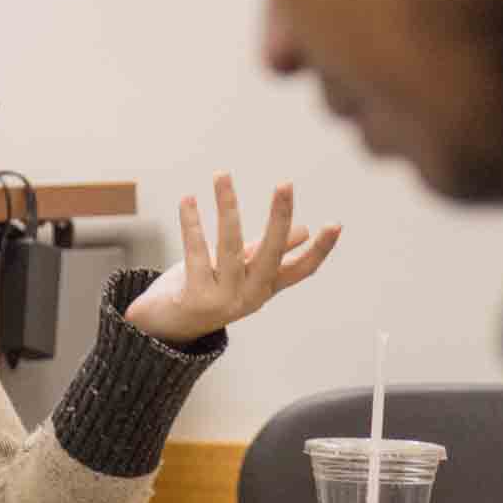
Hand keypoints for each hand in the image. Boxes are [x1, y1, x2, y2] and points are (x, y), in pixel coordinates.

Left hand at [122, 174, 340, 345]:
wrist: (166, 327)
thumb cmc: (205, 290)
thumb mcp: (240, 270)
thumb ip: (266, 250)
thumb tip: (303, 231)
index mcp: (265, 288)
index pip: (301, 270)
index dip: (320, 249)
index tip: (336, 224)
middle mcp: (249, 297)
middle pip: (271, 254)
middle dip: (279, 218)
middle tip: (285, 184)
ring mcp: (223, 300)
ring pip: (229, 246)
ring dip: (226, 207)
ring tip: (222, 176)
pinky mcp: (195, 298)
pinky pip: (196, 253)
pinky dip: (192, 224)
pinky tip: (188, 200)